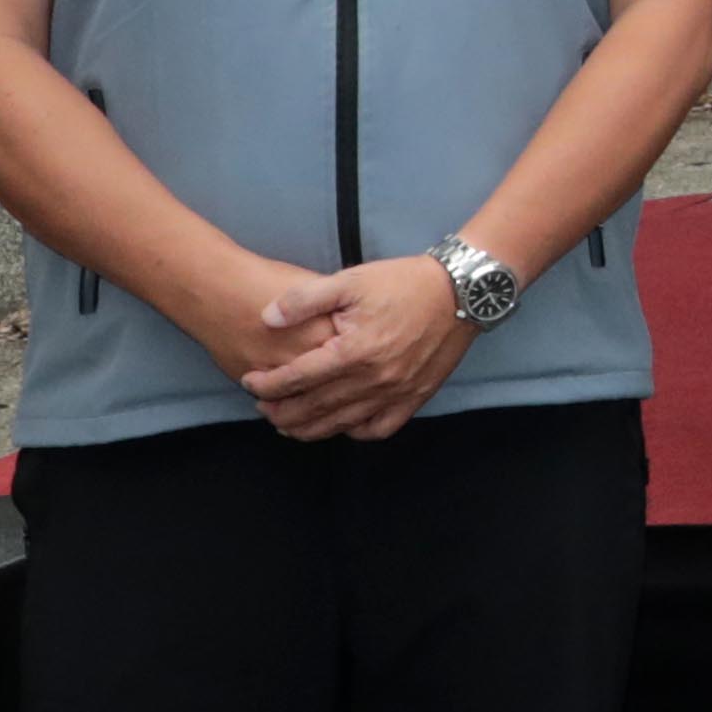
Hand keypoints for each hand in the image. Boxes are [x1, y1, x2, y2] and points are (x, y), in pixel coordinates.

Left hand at [240, 256, 469, 443]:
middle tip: (261, 407)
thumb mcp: (351, 280)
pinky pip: (379, 428)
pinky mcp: (416, 397)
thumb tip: (266, 317)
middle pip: (314, 407)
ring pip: (342, 424)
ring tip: (288, 424)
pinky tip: (342, 424)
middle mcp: (375, 379)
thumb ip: (304, 298)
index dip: (266, 384)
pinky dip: (355, 432)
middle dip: (280, 411)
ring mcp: (397, 392)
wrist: (462, 291)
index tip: (249, 382)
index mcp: (354, 351)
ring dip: (308, 429)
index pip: (296, 378)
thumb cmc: (404, 283)